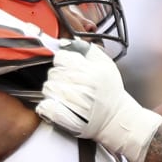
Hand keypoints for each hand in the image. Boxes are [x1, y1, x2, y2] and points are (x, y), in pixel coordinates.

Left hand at [37, 41, 161, 161]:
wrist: (116, 119)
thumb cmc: (110, 93)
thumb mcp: (106, 65)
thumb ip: (87, 50)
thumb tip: (66, 42)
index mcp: (89, 71)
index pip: (61, 58)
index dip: (63, 63)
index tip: (69, 69)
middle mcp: (81, 85)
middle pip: (53, 73)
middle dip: (59, 77)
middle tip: (69, 84)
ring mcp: (71, 102)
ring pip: (48, 88)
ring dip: (53, 91)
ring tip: (66, 96)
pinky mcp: (64, 118)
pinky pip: (46, 106)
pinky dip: (47, 106)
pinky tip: (56, 106)